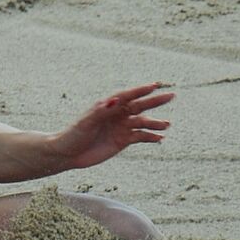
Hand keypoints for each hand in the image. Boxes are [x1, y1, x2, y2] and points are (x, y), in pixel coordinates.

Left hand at [49, 83, 173, 170]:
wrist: (69, 154)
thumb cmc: (74, 135)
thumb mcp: (86, 122)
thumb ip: (101, 111)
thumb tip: (115, 100)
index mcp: (108, 106)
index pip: (127, 95)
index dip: (140, 90)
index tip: (154, 86)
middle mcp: (117, 114)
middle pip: (139, 106)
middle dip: (155, 101)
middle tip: (171, 96)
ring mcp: (121, 127)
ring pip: (142, 122)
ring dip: (154, 123)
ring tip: (166, 125)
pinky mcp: (123, 141)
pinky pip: (140, 137)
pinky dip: (150, 137)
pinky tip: (159, 138)